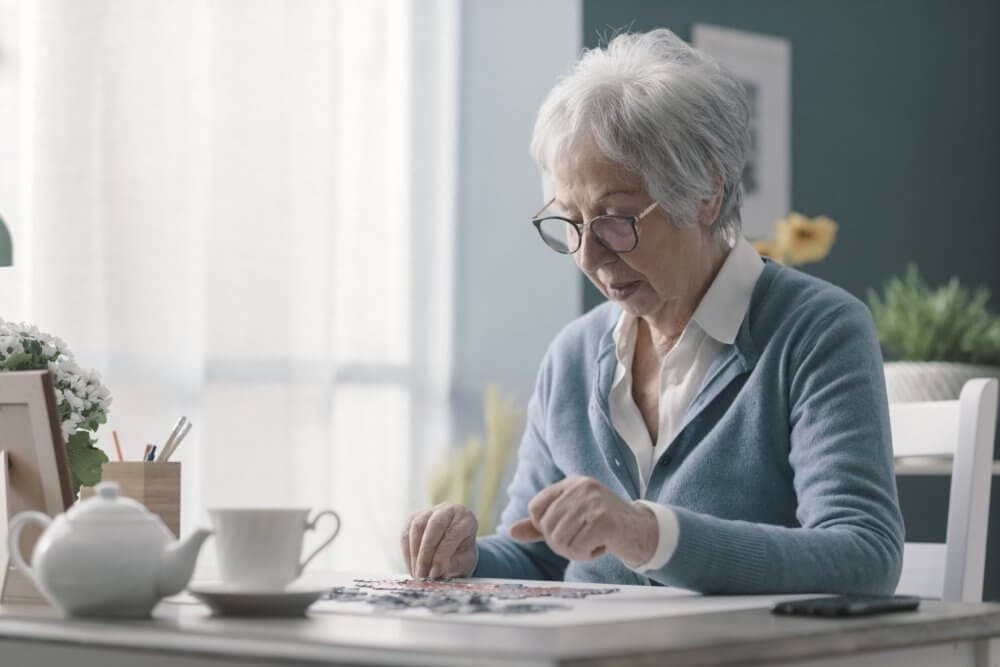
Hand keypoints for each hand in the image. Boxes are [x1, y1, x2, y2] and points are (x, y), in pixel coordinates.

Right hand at [401, 503, 477, 578]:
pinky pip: (406, 532)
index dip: (442, 555)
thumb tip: (434, 573)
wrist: (456, 546)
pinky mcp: (414, 517)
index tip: (435, 574)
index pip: (453, 533)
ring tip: (417, 574)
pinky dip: (407, 552)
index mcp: (466, 519)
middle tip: (422, 575)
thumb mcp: (464, 562)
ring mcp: (430, 511)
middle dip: (425, 553)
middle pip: (434, 526)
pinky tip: (412, 567)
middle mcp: (449, 510)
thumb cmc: (462, 555)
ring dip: (414, 554)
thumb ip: (452, 565)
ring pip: (417, 527)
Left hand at [509, 476, 656, 565]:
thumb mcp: (571, 519)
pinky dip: (587, 555)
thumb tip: (511, 532)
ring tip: (592, 543)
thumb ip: (541, 525)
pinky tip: (602, 547)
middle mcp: (581, 487)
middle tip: (582, 541)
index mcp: (571, 483)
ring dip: (574, 551)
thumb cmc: (604, 526)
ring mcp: (593, 502)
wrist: (643, 532)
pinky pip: (577, 548)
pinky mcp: (604, 520)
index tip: (565, 531)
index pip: (535, 508)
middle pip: (546, 527)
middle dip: (561, 543)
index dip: (544, 528)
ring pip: (559, 540)